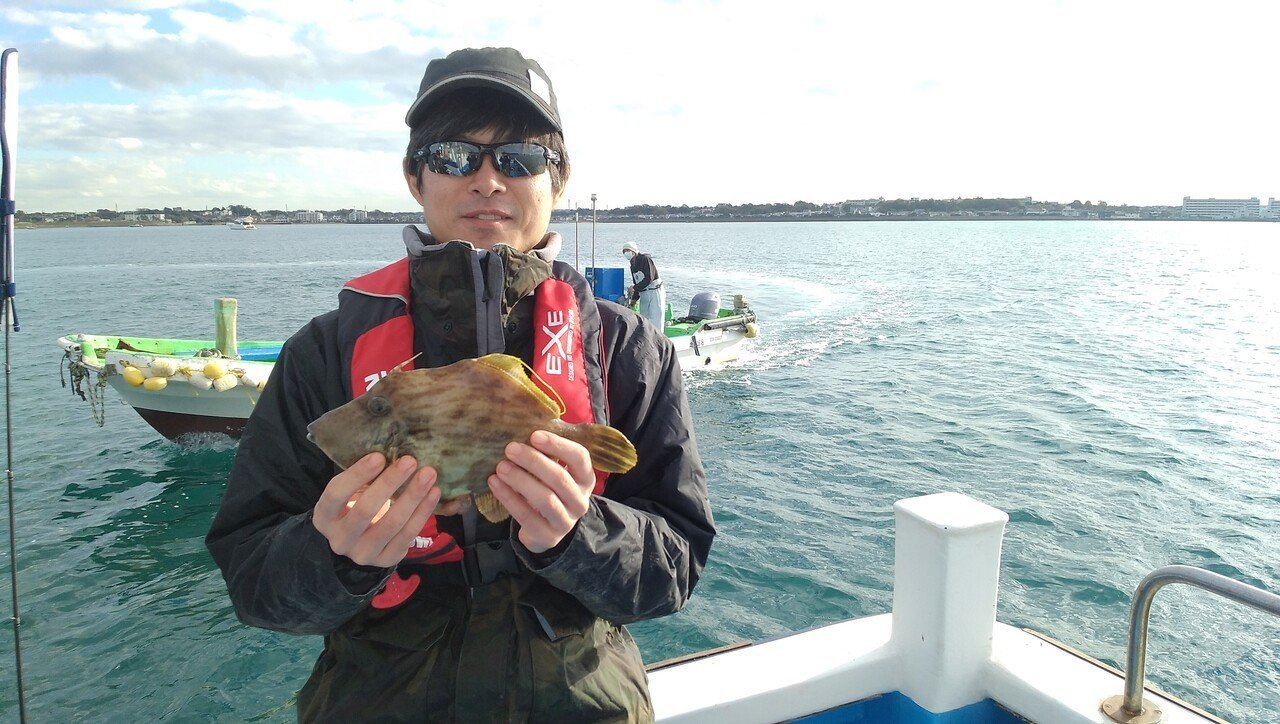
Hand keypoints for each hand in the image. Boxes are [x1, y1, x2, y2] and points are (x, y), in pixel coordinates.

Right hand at [313, 452, 441, 566]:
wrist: (359, 541)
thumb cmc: (355, 506)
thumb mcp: (351, 492)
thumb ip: (364, 477)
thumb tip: (392, 452)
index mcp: (324, 516)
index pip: (336, 494)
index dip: (358, 474)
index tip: (379, 456)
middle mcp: (340, 539)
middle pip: (366, 510)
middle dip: (390, 483)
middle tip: (410, 461)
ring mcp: (363, 553)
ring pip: (392, 523)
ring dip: (413, 496)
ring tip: (428, 474)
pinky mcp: (386, 559)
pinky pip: (408, 535)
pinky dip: (423, 511)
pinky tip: (434, 493)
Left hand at [487, 430, 593, 554]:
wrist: (544, 529)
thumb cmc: (547, 490)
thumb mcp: (552, 471)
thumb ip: (545, 453)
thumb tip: (523, 425)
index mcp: (585, 478)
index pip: (580, 458)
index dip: (558, 445)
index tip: (534, 435)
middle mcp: (580, 500)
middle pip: (560, 478)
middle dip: (534, 461)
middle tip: (510, 448)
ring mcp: (566, 521)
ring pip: (545, 499)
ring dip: (521, 480)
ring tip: (500, 467)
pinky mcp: (548, 536)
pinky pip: (527, 516)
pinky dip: (509, 498)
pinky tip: (494, 483)